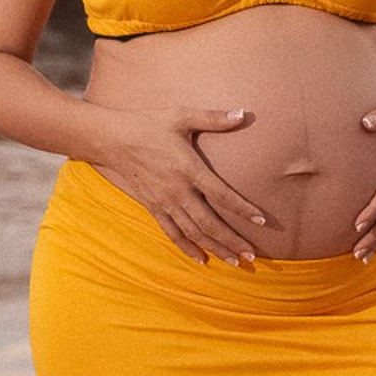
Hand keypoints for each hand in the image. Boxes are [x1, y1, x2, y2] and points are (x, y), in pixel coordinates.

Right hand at [97, 106, 272, 264]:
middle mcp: (177, 191)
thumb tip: (243, 113)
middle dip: (232, 240)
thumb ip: (213, 118)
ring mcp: (164, 202)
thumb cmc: (150, 124)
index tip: (261, 221)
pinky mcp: (153, 208)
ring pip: (193, 233)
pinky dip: (187, 248)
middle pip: (209, 223)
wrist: (113, 140)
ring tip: (235, 262)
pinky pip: (172, 233)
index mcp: (188, 169)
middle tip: (252, 254)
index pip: (221, 195)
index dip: (242, 209)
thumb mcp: (182, 116)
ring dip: (215, 249)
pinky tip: (201, 260)